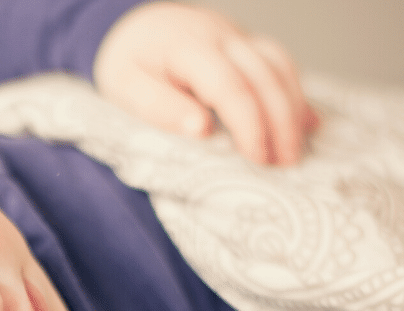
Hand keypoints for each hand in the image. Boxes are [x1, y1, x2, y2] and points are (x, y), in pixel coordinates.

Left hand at [93, 2, 319, 164]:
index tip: (257, 158)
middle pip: (264, 76)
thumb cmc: (126, 63)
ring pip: (279, 67)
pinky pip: (280, 64)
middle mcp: (220, 35)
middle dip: (280, 122)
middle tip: (284, 165)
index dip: (248, 123)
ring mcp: (237, 35)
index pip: (229, 85)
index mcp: (187, 46)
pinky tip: (305, 124)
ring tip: (292, 152)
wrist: (132, 26)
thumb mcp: (124, 86)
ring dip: (292, 110)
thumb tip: (200, 129)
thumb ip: (159, 106)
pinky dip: (294, 94)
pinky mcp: (247, 43)